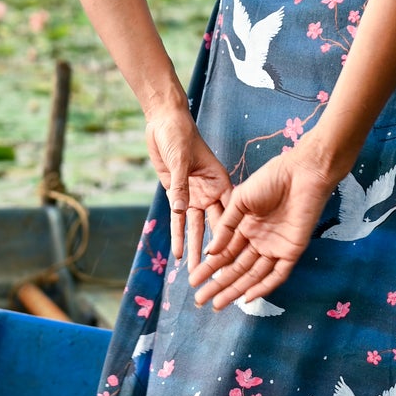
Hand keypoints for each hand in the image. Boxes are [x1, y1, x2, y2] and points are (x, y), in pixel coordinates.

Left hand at [145, 101, 231, 267]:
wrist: (163, 121)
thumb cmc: (178, 134)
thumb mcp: (180, 159)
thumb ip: (181, 187)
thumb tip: (181, 212)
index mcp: (220, 182)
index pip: (229, 213)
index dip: (231, 235)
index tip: (233, 258)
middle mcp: (210, 192)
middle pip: (215, 226)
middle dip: (214, 249)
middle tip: (215, 275)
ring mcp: (194, 195)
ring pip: (196, 227)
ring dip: (194, 248)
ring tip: (195, 272)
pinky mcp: (177, 194)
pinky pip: (178, 219)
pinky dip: (178, 235)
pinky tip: (178, 254)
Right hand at [191, 143, 336, 309]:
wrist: (301, 172)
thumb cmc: (271, 179)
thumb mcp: (240, 200)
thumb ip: (226, 227)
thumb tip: (210, 252)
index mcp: (245, 228)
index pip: (224, 254)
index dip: (209, 268)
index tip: (193, 280)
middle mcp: (259, 241)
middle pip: (236, 269)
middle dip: (218, 285)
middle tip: (199, 300)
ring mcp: (275, 247)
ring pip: (253, 275)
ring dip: (235, 290)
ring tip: (216, 304)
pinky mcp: (292, 251)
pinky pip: (277, 274)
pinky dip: (263, 286)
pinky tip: (247, 297)